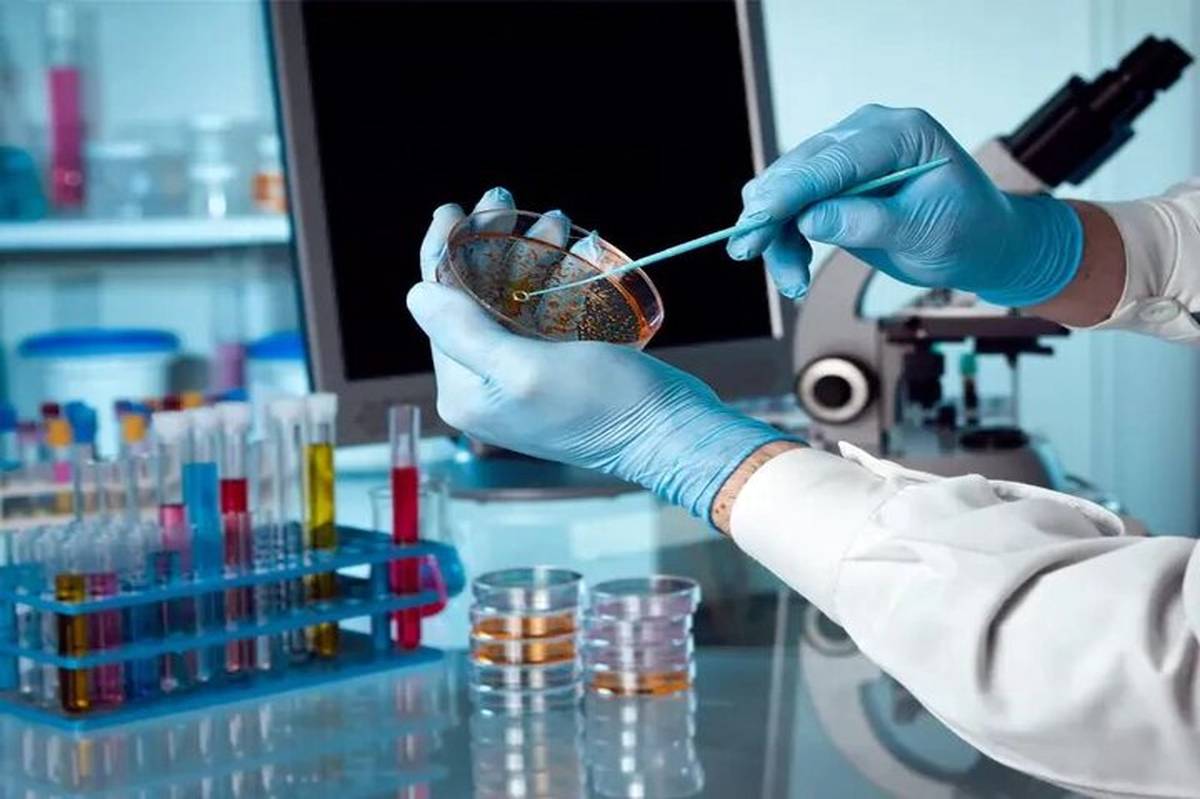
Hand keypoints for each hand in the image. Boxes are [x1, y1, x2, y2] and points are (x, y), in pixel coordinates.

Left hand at [408, 188, 788, 519]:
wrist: (672, 434)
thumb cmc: (604, 405)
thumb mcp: (526, 369)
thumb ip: (465, 334)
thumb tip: (416, 295)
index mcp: (466, 391)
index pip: (439, 308)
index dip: (442, 253)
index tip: (452, 210)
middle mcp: (485, 386)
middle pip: (472, 297)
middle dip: (490, 244)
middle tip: (505, 199)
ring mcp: (520, 377)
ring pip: (509, 297)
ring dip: (527, 253)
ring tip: (554, 220)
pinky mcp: (556, 369)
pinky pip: (541, 311)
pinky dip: (552, 277)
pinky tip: (571, 249)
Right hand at [726, 104, 1082, 306]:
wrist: (982, 242)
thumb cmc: (967, 233)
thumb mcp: (925, 234)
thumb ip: (868, 223)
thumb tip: (811, 219)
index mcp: (902, 134)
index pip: (835, 159)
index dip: (792, 190)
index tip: (757, 219)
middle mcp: (868, 132)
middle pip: (800, 167)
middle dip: (772, 214)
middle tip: (750, 254)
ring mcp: (847, 152)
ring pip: (785, 187)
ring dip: (776, 234)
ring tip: (792, 280)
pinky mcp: (833, 179)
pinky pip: (792, 203)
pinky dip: (783, 237)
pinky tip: (794, 269)